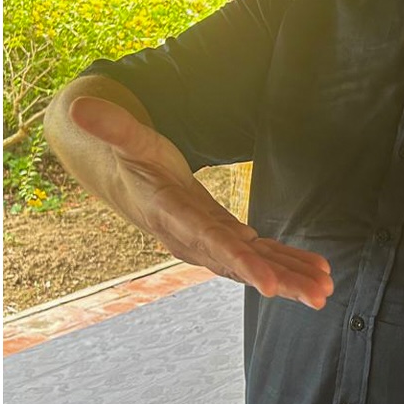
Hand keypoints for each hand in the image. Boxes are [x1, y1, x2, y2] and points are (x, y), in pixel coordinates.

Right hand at [69, 96, 333, 307]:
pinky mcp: (222, 236)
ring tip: (324, 292)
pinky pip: (257, 254)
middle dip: (276, 279)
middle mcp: (192, 237)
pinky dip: (286, 263)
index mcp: (172, 214)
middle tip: (314, 296)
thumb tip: (78, 107)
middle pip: (238, 262)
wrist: (124, 179)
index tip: (268, 282)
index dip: (240, 261)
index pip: (209, 240)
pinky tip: (316, 271)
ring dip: (289, 278)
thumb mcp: (123, 137)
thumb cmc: (128, 156)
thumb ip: (109, 125)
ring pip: (252, 264)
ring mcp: (209, 241)